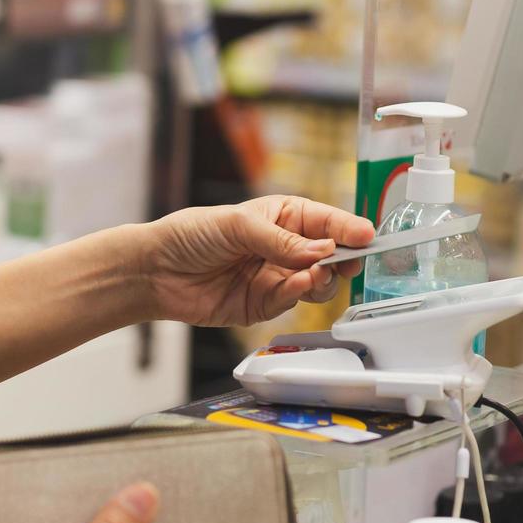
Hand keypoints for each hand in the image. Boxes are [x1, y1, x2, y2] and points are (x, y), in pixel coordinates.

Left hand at [140, 195, 374, 326]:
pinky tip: (298, 285)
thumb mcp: (238, 225)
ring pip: (319, 283)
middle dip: (342, 259)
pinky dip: (299, 295)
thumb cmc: (190, 235)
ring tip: (316, 275)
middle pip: (330, 256)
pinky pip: (293, 302)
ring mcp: (278, 277)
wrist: (155, 272)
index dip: (348, 229)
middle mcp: (286, 248)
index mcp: (284, 217)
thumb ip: (283, 241)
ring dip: (322, 280)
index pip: (326, 222)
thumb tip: (322, 252)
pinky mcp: (266, 305)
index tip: (367, 236)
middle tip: (346, 262)